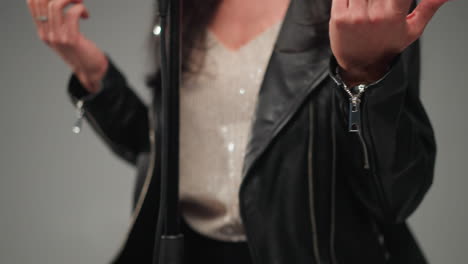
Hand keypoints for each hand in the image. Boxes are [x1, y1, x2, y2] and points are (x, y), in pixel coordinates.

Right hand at [26, 0, 107, 92]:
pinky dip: (81, 9)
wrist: (90, 71)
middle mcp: (47, 34)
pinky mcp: (71, 39)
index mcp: (43, 31)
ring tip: (80, 4)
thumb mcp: (64, 36)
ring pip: (56, 5)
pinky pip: (72, 14)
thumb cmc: (80, 51)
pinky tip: (86, 15)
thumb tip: (58, 1)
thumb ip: (58, 22)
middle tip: (75, 0)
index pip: (33, 3)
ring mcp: (58, 37)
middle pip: (43, 1)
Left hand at [329, 0, 449, 85]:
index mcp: (393, 15)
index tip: (393, 0)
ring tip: (368, 4)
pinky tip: (355, 3)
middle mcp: (373, 15)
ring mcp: (354, 16)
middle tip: (379, 4)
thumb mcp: (412, 29)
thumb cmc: (387, 47)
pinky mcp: (337, 17)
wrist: (360, 66)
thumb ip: (429, 7)